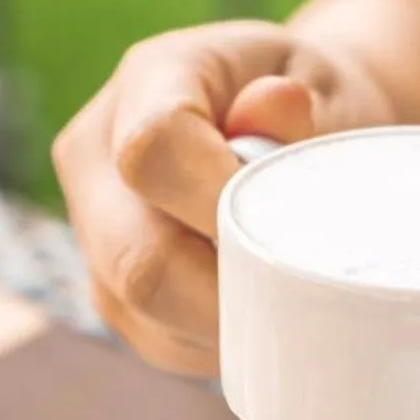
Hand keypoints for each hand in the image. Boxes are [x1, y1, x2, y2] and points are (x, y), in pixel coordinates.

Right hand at [53, 20, 393, 372]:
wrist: (298, 132)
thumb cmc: (317, 106)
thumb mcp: (325, 82)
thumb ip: (302, 104)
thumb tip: (277, 109)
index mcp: (147, 79)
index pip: (152, 150)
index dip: (221, 201)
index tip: (289, 219)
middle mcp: (96, 156)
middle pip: (137, 258)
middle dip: (232, 286)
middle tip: (306, 281)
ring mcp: (93, 232)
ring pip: (147, 310)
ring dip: (232, 317)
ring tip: (290, 282)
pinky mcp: (113, 295)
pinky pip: (164, 340)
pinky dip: (223, 338)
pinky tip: (263, 303)